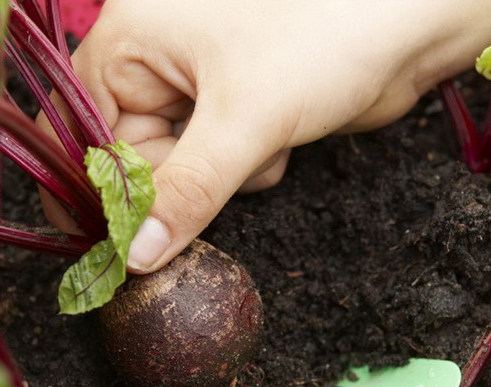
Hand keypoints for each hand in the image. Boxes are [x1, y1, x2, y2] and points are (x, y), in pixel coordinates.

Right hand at [45, 0, 490, 271]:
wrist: (408, 26)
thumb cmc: (322, 41)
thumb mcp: (244, 121)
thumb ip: (185, 192)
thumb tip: (134, 256)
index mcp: (132, 36)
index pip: (83, 128)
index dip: (99, 188)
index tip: (116, 244)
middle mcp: (155, 55)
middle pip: (131, 153)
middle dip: (180, 177)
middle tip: (223, 172)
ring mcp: (197, 80)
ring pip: (178, 165)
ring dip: (219, 174)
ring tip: (265, 140)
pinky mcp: (235, 105)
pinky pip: (215, 161)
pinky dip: (246, 165)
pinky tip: (280, 138)